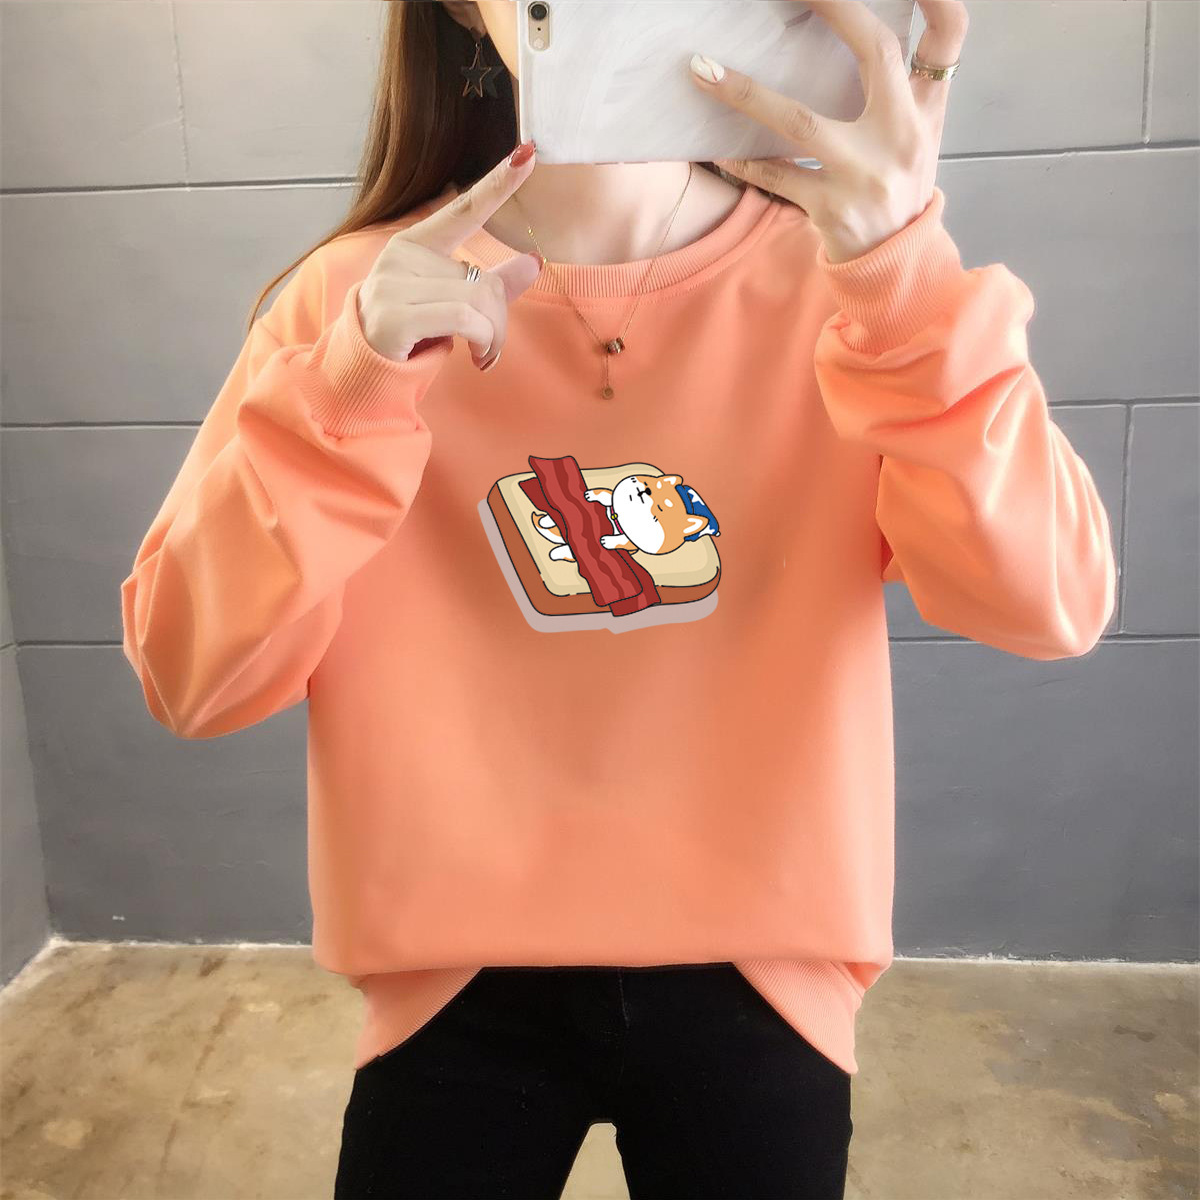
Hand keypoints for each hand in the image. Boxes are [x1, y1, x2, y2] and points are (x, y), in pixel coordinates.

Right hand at [357, 140, 542, 367]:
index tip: (527, 153)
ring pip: (478, 298)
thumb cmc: (410, 334)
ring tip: (483, 353)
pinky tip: (476, 357)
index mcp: (415, 246)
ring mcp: (394, 285)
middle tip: (491, 345)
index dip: (496, 184)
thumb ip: (491, 284)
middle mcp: (401, 257)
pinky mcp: (396, 316)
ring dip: (493, 335)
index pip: (462, 210)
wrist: (363, 369)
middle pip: (483, 278)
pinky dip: (482, 340)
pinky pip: (464, 317)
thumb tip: (534, 261)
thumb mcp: (453, 304)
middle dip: (499, 318)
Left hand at [687, 0, 967, 262]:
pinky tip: (717, 151)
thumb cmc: (898, 188)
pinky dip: (743, 163)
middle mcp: (904, 134)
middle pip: (875, 53)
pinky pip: (775, 178)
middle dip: (835, 8)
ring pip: (800, 121)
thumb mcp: (919, 134)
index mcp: (927, 109)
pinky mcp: (832, 209)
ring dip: (745, 93)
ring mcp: (866, 173)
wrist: (896, 265)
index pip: (949, 35)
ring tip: (702, 70)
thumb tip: (862, 31)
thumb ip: (903, 86)